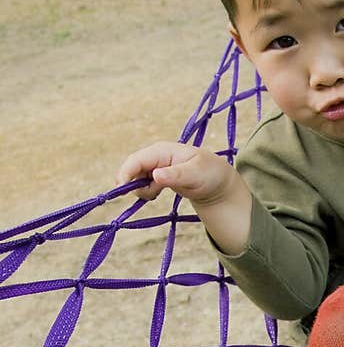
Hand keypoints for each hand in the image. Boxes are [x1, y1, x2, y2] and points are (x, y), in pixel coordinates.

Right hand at [116, 141, 252, 254]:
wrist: (218, 183)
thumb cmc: (210, 174)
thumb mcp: (195, 175)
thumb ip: (176, 175)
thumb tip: (155, 175)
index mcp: (162, 151)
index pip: (136, 160)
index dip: (125, 174)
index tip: (121, 191)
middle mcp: (155, 156)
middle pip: (132, 170)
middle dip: (135, 185)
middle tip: (153, 195)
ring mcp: (154, 166)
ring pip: (135, 180)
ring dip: (142, 190)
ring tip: (160, 193)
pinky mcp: (156, 177)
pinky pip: (142, 186)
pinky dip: (147, 192)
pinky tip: (158, 193)